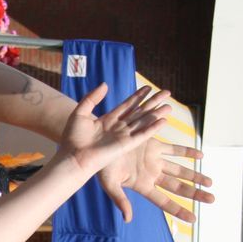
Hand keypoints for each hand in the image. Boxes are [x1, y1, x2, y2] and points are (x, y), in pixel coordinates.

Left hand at [56, 84, 171, 179]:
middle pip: (139, 112)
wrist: (72, 157)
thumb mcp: (80, 112)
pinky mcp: (125, 145)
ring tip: (170, 106)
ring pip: (144, 122)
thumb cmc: (72, 138)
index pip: (126, 106)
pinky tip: (163, 122)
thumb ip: (92, 98)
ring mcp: (122, 136)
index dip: (137, 96)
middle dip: (152, 102)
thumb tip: (105, 84)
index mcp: (107, 120)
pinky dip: (153, 128)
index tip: (148, 87)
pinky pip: (142, 135)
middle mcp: (117, 128)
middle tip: (166, 93)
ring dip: (156, 114)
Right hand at [97, 112, 214, 222]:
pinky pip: (175, 150)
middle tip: (212, 199)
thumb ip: (120, 200)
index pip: (164, 201)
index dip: (179, 210)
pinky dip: (188, 152)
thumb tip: (128, 219)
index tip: (193, 219)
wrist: (99, 142)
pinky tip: (200, 156)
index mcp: (143, 186)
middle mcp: (151, 175)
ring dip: (195, 176)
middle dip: (195, 193)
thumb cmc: (100, 165)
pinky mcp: (154, 145)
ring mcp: (154, 160)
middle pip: (178, 187)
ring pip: (180, 170)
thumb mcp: (109, 183)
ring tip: (210, 182)